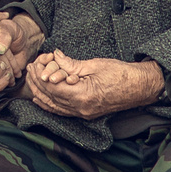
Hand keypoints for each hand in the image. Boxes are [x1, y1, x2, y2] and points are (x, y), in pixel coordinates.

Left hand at [21, 52, 164, 119]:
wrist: (140, 87)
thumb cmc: (121, 73)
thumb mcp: (94, 64)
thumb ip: (71, 64)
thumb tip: (55, 57)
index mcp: (83, 96)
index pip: (52, 88)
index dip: (40, 76)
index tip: (35, 64)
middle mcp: (81, 109)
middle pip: (50, 98)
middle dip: (37, 83)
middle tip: (30, 69)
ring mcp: (83, 114)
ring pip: (54, 107)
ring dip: (41, 93)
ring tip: (32, 80)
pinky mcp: (86, 114)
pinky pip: (62, 111)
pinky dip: (50, 104)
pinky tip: (41, 98)